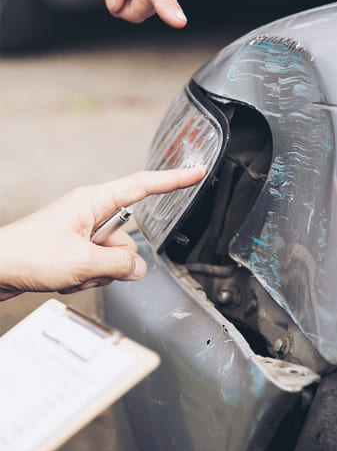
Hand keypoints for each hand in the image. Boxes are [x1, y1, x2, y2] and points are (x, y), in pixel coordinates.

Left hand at [0, 167, 205, 300]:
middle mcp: (91, 214)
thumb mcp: (82, 261)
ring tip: (71, 273)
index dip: (174, 180)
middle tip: (91, 267)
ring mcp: (84, 234)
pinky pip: (99, 267)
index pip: (143, 186)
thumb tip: (139, 268)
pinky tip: (64, 277)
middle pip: (129, 239)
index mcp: (94, 202)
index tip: (196, 172)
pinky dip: (87, 278)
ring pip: (115, 258)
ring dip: (99, 273)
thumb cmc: (27, 253)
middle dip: (116, 261)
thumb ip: (120, 265)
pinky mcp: (77, 250)